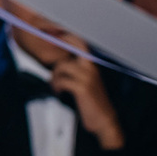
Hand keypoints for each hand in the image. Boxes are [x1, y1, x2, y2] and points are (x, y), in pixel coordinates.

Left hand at [41, 34, 124, 149]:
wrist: (104, 120)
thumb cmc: (92, 101)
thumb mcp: (86, 82)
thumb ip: (76, 71)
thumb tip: (58, 64)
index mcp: (92, 65)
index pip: (80, 43)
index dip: (67, 36)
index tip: (53, 35)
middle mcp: (90, 68)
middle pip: (67, 54)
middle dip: (55, 66)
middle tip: (53, 76)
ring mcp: (87, 77)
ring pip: (61, 67)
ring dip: (54, 79)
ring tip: (57, 88)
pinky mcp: (82, 88)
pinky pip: (61, 81)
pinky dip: (56, 87)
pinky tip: (59, 92)